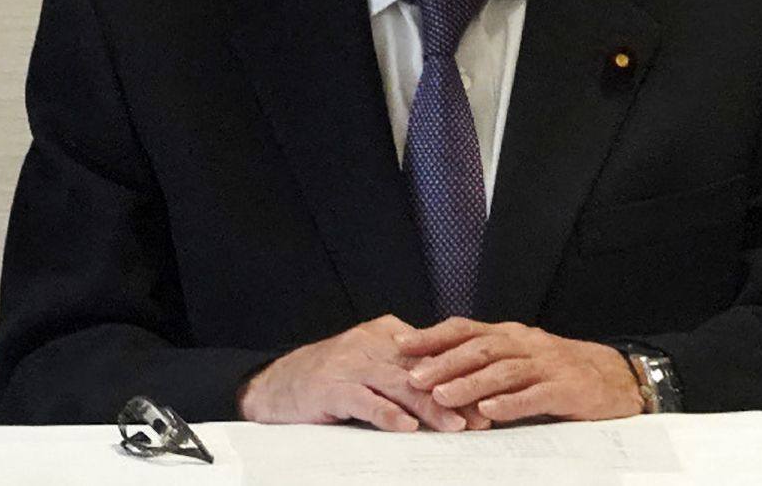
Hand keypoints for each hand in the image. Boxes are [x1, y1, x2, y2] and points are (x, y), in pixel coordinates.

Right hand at [238, 314, 474, 431]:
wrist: (274, 384)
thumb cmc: (330, 377)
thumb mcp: (371, 361)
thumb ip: (405, 366)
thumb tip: (454, 385)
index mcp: (387, 333)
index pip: (433, 355)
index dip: (462, 376)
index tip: (487, 398)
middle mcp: (373, 344)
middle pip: (423, 370)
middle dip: (455, 395)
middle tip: (480, 418)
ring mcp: (351, 365)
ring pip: (400, 385)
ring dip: (430, 408)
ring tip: (456, 426)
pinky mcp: (331, 388)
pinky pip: (365, 401)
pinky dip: (388, 414)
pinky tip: (407, 428)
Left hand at [400, 319, 643, 424]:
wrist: (616, 379)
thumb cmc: (560, 372)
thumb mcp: (521, 360)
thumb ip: (485, 364)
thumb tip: (433, 372)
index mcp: (513, 336)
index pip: (467, 329)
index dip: (434, 335)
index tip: (400, 343)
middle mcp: (528, 344)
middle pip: (481, 348)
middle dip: (444, 361)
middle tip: (413, 376)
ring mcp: (548, 365)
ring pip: (504, 370)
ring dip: (471, 383)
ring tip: (443, 395)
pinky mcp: (567, 388)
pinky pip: (536, 394)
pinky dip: (512, 402)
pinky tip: (490, 411)